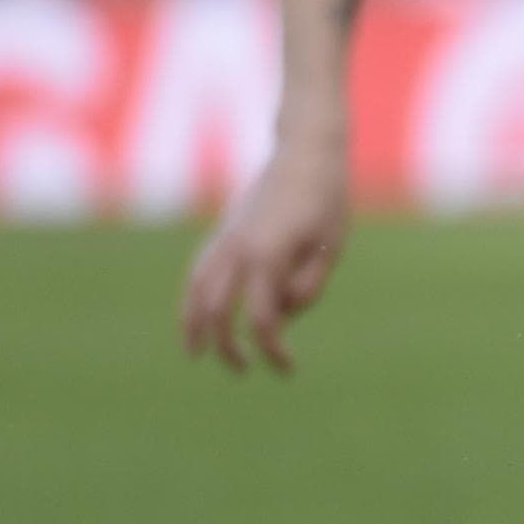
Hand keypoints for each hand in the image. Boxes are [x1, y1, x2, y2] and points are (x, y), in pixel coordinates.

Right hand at [179, 140, 349, 375]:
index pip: (262, 319)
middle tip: (244, 370)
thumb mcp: (331, 246)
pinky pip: (197, 271)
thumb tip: (283, 315)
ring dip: (193, 324)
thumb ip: (309, 285)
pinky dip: (191, 297)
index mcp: (268, 256)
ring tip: (195, 352)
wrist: (305, 153)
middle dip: (227, 347)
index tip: (288, 368)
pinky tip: (194, 313)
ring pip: (196, 291)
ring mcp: (225, 239)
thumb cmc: (327, 200)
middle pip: (218, 312)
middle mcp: (238, 250)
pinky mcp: (222, 232)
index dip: (272, 350)